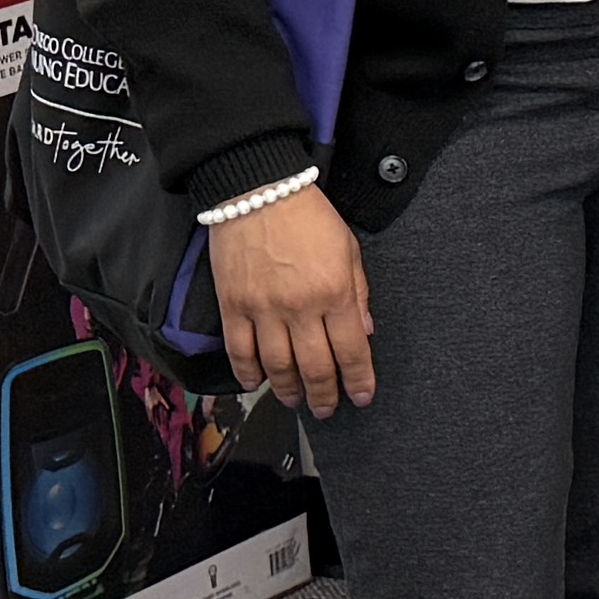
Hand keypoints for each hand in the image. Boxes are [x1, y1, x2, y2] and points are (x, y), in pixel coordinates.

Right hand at [206, 183, 373, 414]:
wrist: (258, 189)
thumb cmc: (308, 215)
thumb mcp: (349, 248)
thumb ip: (359, 292)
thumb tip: (365, 332)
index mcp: (335, 292)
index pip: (352, 350)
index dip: (358, 380)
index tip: (361, 397)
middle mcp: (300, 307)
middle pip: (315, 367)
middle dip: (324, 395)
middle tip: (327, 409)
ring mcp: (263, 309)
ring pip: (277, 366)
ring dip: (288, 391)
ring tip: (295, 401)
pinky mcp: (233, 305)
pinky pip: (239, 351)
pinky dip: (247, 373)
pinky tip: (256, 383)